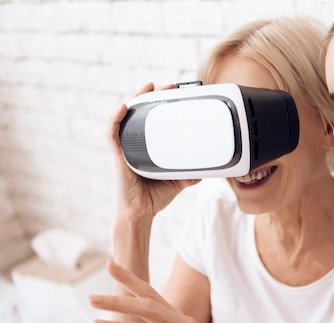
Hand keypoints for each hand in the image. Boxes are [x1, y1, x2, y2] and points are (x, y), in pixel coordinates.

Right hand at [108, 83, 198, 221]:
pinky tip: (123, 107)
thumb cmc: (154, 197)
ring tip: (149, 87)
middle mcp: (135, 144)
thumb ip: (189, 174)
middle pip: (140, 112)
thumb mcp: (178, 182)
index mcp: (148, 147)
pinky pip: (113, 134)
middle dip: (152, 95)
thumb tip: (206, 170)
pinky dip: (116, 119)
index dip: (161, 103)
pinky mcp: (119, 156)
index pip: (152, 118)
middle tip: (168, 85)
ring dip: (135, 99)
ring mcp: (126, 148)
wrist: (141, 213)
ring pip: (126, 116)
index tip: (176, 92)